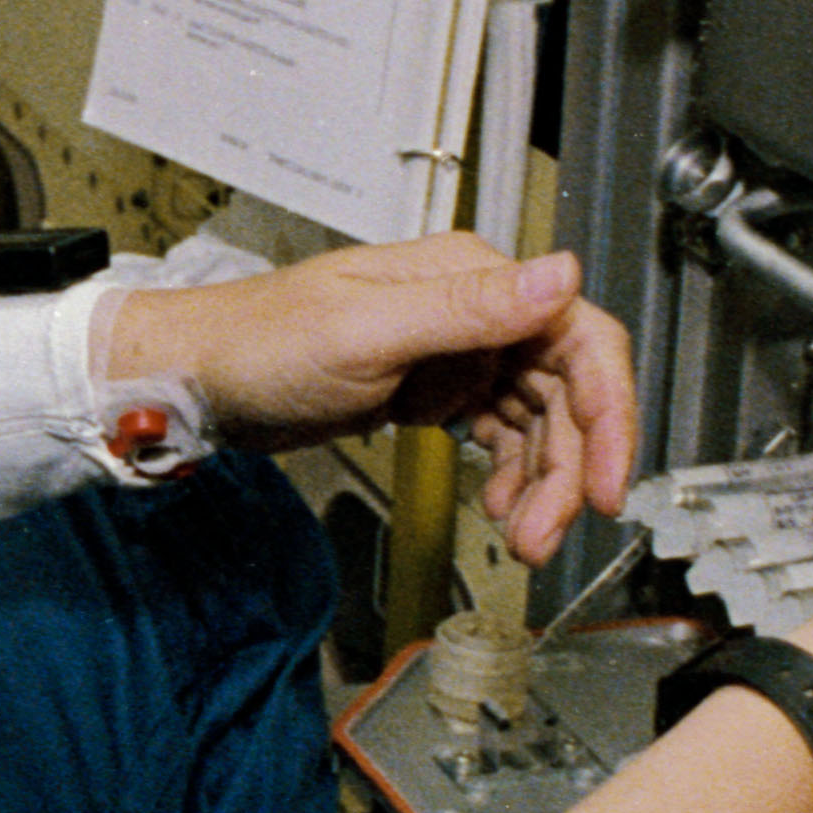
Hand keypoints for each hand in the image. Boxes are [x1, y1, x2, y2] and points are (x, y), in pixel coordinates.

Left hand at [99, 235, 639, 545]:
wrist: (200, 377)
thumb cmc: (260, 341)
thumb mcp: (367, 330)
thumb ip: (468, 309)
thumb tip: (559, 275)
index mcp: (471, 277)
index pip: (579, 336)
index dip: (610, 413)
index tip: (611, 482)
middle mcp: (475, 309)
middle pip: (566, 391)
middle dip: (571, 468)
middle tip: (548, 534)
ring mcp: (457, 349)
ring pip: (537, 420)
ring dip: (542, 482)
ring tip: (521, 538)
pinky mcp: (435, 386)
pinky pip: (500, 433)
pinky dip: (510, 474)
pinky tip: (498, 509)